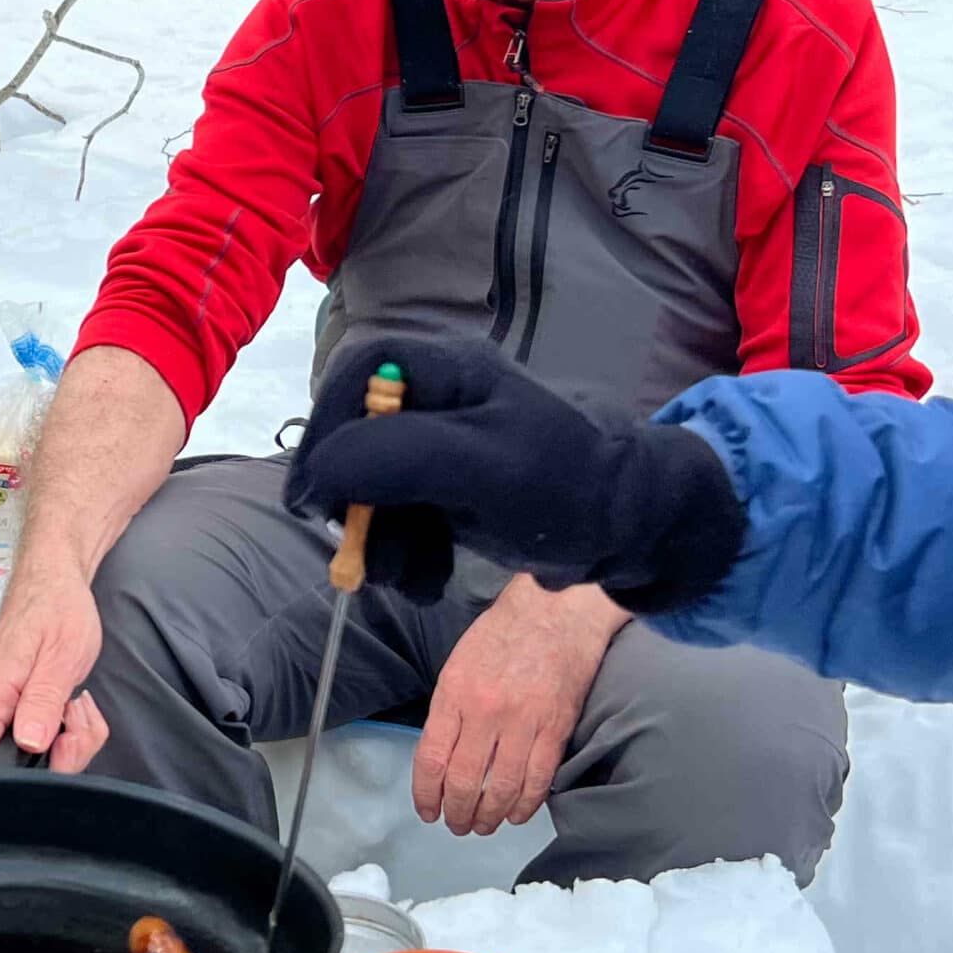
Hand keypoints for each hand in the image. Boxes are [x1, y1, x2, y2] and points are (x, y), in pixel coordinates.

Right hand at [0, 568, 107, 768]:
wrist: (53, 581)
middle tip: (77, 713)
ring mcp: (4, 710)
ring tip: (76, 699)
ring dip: (71, 735)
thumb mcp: (60, 657)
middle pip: (21, 765)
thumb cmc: (55, 608)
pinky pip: (44, 737)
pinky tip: (72, 702)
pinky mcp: (18, 709)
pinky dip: (68, 726)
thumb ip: (42, 702)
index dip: (25, 773)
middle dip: (63, 751)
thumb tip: (28, 743)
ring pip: (39, 754)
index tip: (58, 748)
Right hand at [286, 335, 745, 609]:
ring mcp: (441, 444)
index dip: (325, 433)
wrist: (636, 529)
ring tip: (413, 584)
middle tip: (364, 563)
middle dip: (357, 508)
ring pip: (373, 487)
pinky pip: (400, 515)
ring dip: (381, 544)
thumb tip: (321, 472)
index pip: (354, 376)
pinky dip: (404, 554)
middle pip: (355, 440)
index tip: (316, 499)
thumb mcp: (481, 468)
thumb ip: (396, 457)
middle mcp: (438, 397)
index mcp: (447, 369)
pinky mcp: (449, 485)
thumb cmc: (567, 487)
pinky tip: (427, 583)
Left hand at [414, 578, 625, 834]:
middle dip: (456, 813)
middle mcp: (486, 712)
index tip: (427, 811)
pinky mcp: (556, 729)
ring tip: (482, 826)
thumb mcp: (458, 666)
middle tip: (456, 825)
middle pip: (464, 782)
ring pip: (501, 789)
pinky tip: (516, 815)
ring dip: (489, 817)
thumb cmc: (502, 635)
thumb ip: (449, 712)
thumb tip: (441, 759)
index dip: (426, 794)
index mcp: (454, 694)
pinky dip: (525, 805)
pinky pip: (538, 780)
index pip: (431, 759)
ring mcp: (524, 723)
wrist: (555, 612)